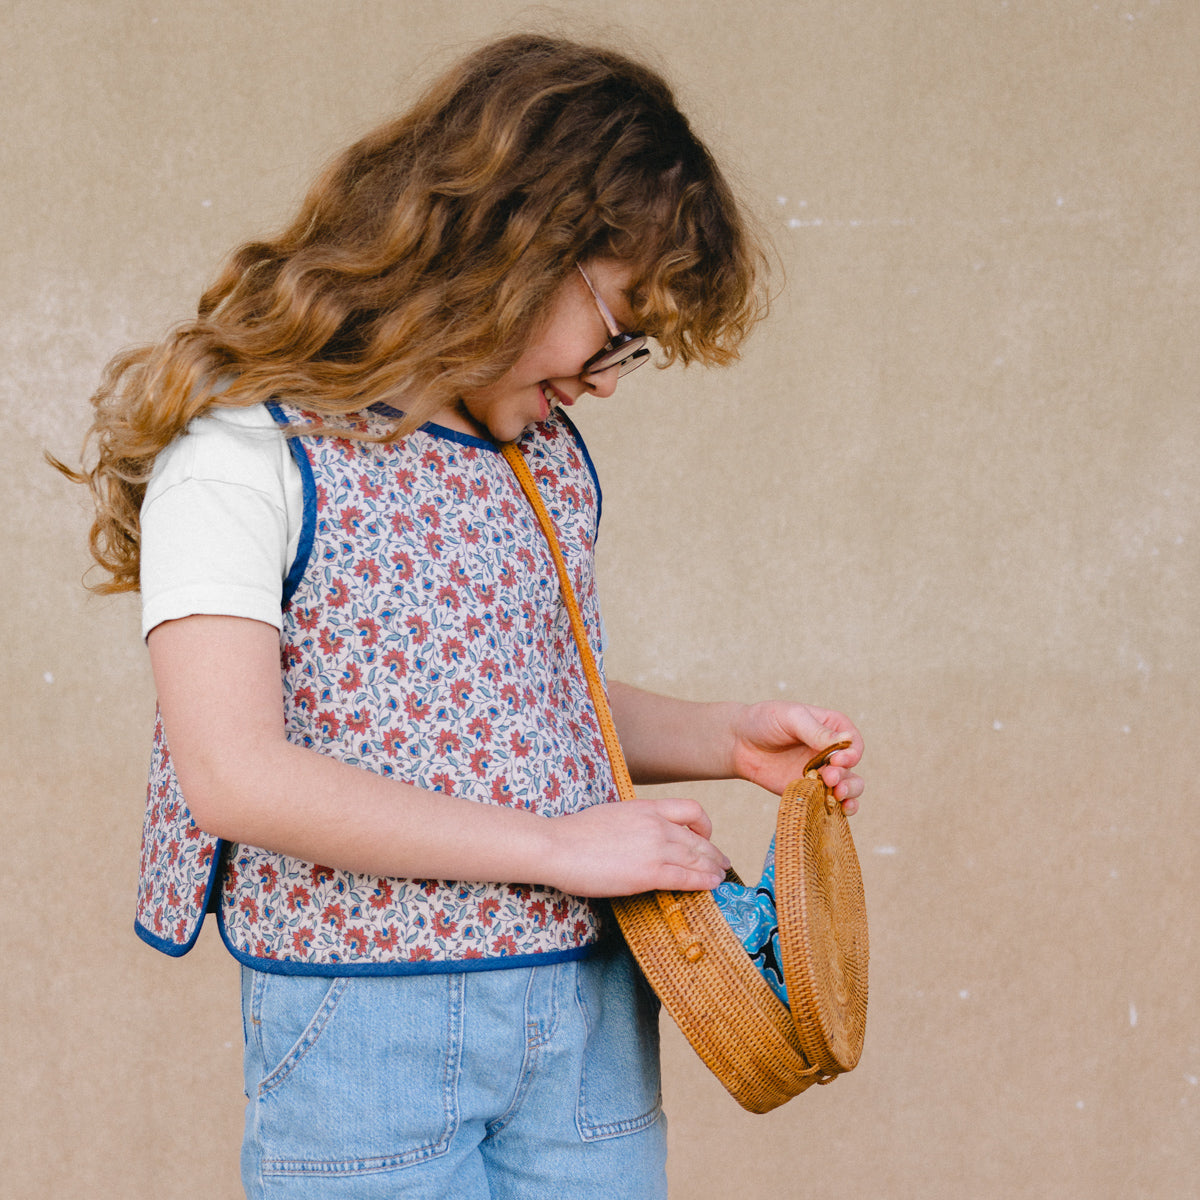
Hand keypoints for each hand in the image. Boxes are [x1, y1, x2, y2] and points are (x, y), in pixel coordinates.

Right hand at [542, 797, 730, 896]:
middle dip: (714, 853)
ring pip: (698, 858)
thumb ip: (634, 823)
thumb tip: (641, 836)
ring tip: (721, 876)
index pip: (690, 809)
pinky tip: (711, 886)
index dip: (704, 825)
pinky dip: (703, 882)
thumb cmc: (575, 834)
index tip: (705, 836)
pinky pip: (686, 877)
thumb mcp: (613, 815)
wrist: (558, 846)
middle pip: (699, 838)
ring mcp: (655, 848)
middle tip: (722, 863)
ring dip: (713, 869)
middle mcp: (657, 824)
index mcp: (646, 807)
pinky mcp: (650, 873)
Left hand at [728, 701, 863, 813]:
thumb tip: (846, 741)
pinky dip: (838, 808)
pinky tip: (839, 810)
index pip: (853, 743)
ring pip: (848, 787)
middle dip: (847, 776)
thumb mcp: (791, 718)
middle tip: (830, 778)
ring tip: (837, 795)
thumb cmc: (765, 721)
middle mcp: (832, 751)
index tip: (837, 760)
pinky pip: (830, 801)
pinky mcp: (810, 790)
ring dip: (849, 793)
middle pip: (853, 769)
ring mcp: (822, 772)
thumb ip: (816, 731)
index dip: (851, 754)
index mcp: (832, 727)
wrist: (739, 742)